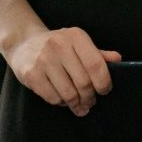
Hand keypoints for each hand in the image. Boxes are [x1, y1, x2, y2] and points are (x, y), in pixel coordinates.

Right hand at [0, 24, 121, 113]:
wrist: (24, 44)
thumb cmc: (57, 46)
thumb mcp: (78, 44)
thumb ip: (98, 53)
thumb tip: (117, 60)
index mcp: (76, 36)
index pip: (96, 64)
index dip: (103, 82)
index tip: (104, 90)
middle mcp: (59, 45)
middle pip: (83, 82)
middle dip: (90, 97)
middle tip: (90, 102)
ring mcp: (43, 60)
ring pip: (68, 93)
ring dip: (76, 104)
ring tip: (78, 105)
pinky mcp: (31, 74)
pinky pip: (53, 98)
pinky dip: (60, 103)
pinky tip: (62, 99)